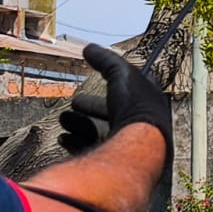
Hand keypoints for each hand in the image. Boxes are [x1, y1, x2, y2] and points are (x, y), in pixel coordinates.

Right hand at [58, 44, 173, 173]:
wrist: (139, 149)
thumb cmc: (135, 108)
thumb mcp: (122, 75)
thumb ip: (105, 60)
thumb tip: (88, 48)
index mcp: (148, 102)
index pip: (129, 89)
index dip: (112, 81)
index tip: (95, 78)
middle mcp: (142, 125)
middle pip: (113, 113)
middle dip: (92, 106)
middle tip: (75, 102)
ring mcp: (130, 146)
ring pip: (102, 133)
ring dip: (81, 125)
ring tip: (63, 120)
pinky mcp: (117, 164)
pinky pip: (94, 152)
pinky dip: (77, 143)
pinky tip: (64, 138)